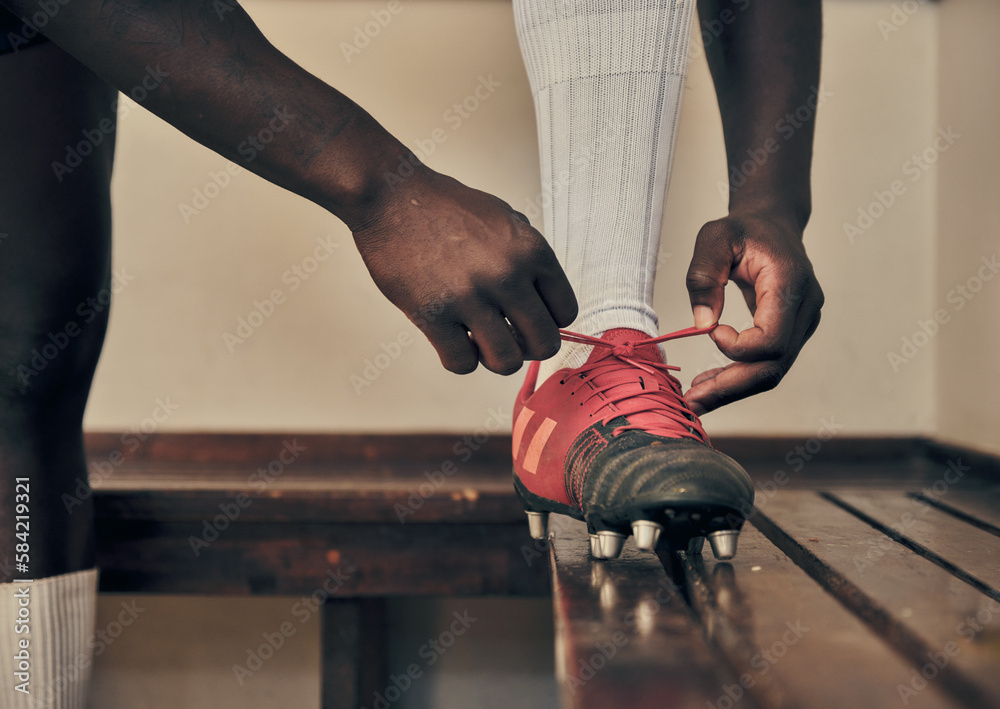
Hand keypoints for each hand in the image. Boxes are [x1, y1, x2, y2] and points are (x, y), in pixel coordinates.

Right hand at [351, 166, 577, 374]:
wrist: (392, 197)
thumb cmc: (446, 208)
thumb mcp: (505, 218)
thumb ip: (529, 259)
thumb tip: (546, 303)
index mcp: (531, 250)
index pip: (565, 312)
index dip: (549, 322)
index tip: (530, 321)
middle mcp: (507, 275)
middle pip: (543, 344)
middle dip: (529, 348)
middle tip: (510, 338)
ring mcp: (469, 297)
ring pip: (506, 362)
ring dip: (496, 359)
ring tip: (482, 342)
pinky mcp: (433, 315)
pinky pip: (462, 363)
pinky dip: (461, 360)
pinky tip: (453, 340)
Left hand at [683, 211, 823, 414]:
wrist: (772, 225)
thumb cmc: (744, 229)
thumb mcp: (714, 237)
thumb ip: (705, 275)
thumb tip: (702, 323)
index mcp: (790, 283)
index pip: (773, 339)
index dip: (739, 348)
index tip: (711, 331)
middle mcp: (805, 310)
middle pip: (773, 366)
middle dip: (730, 388)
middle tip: (691, 403)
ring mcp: (802, 325)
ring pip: (771, 372)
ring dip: (731, 389)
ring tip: (694, 400)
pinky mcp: (792, 333)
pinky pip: (767, 365)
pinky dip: (738, 378)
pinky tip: (709, 384)